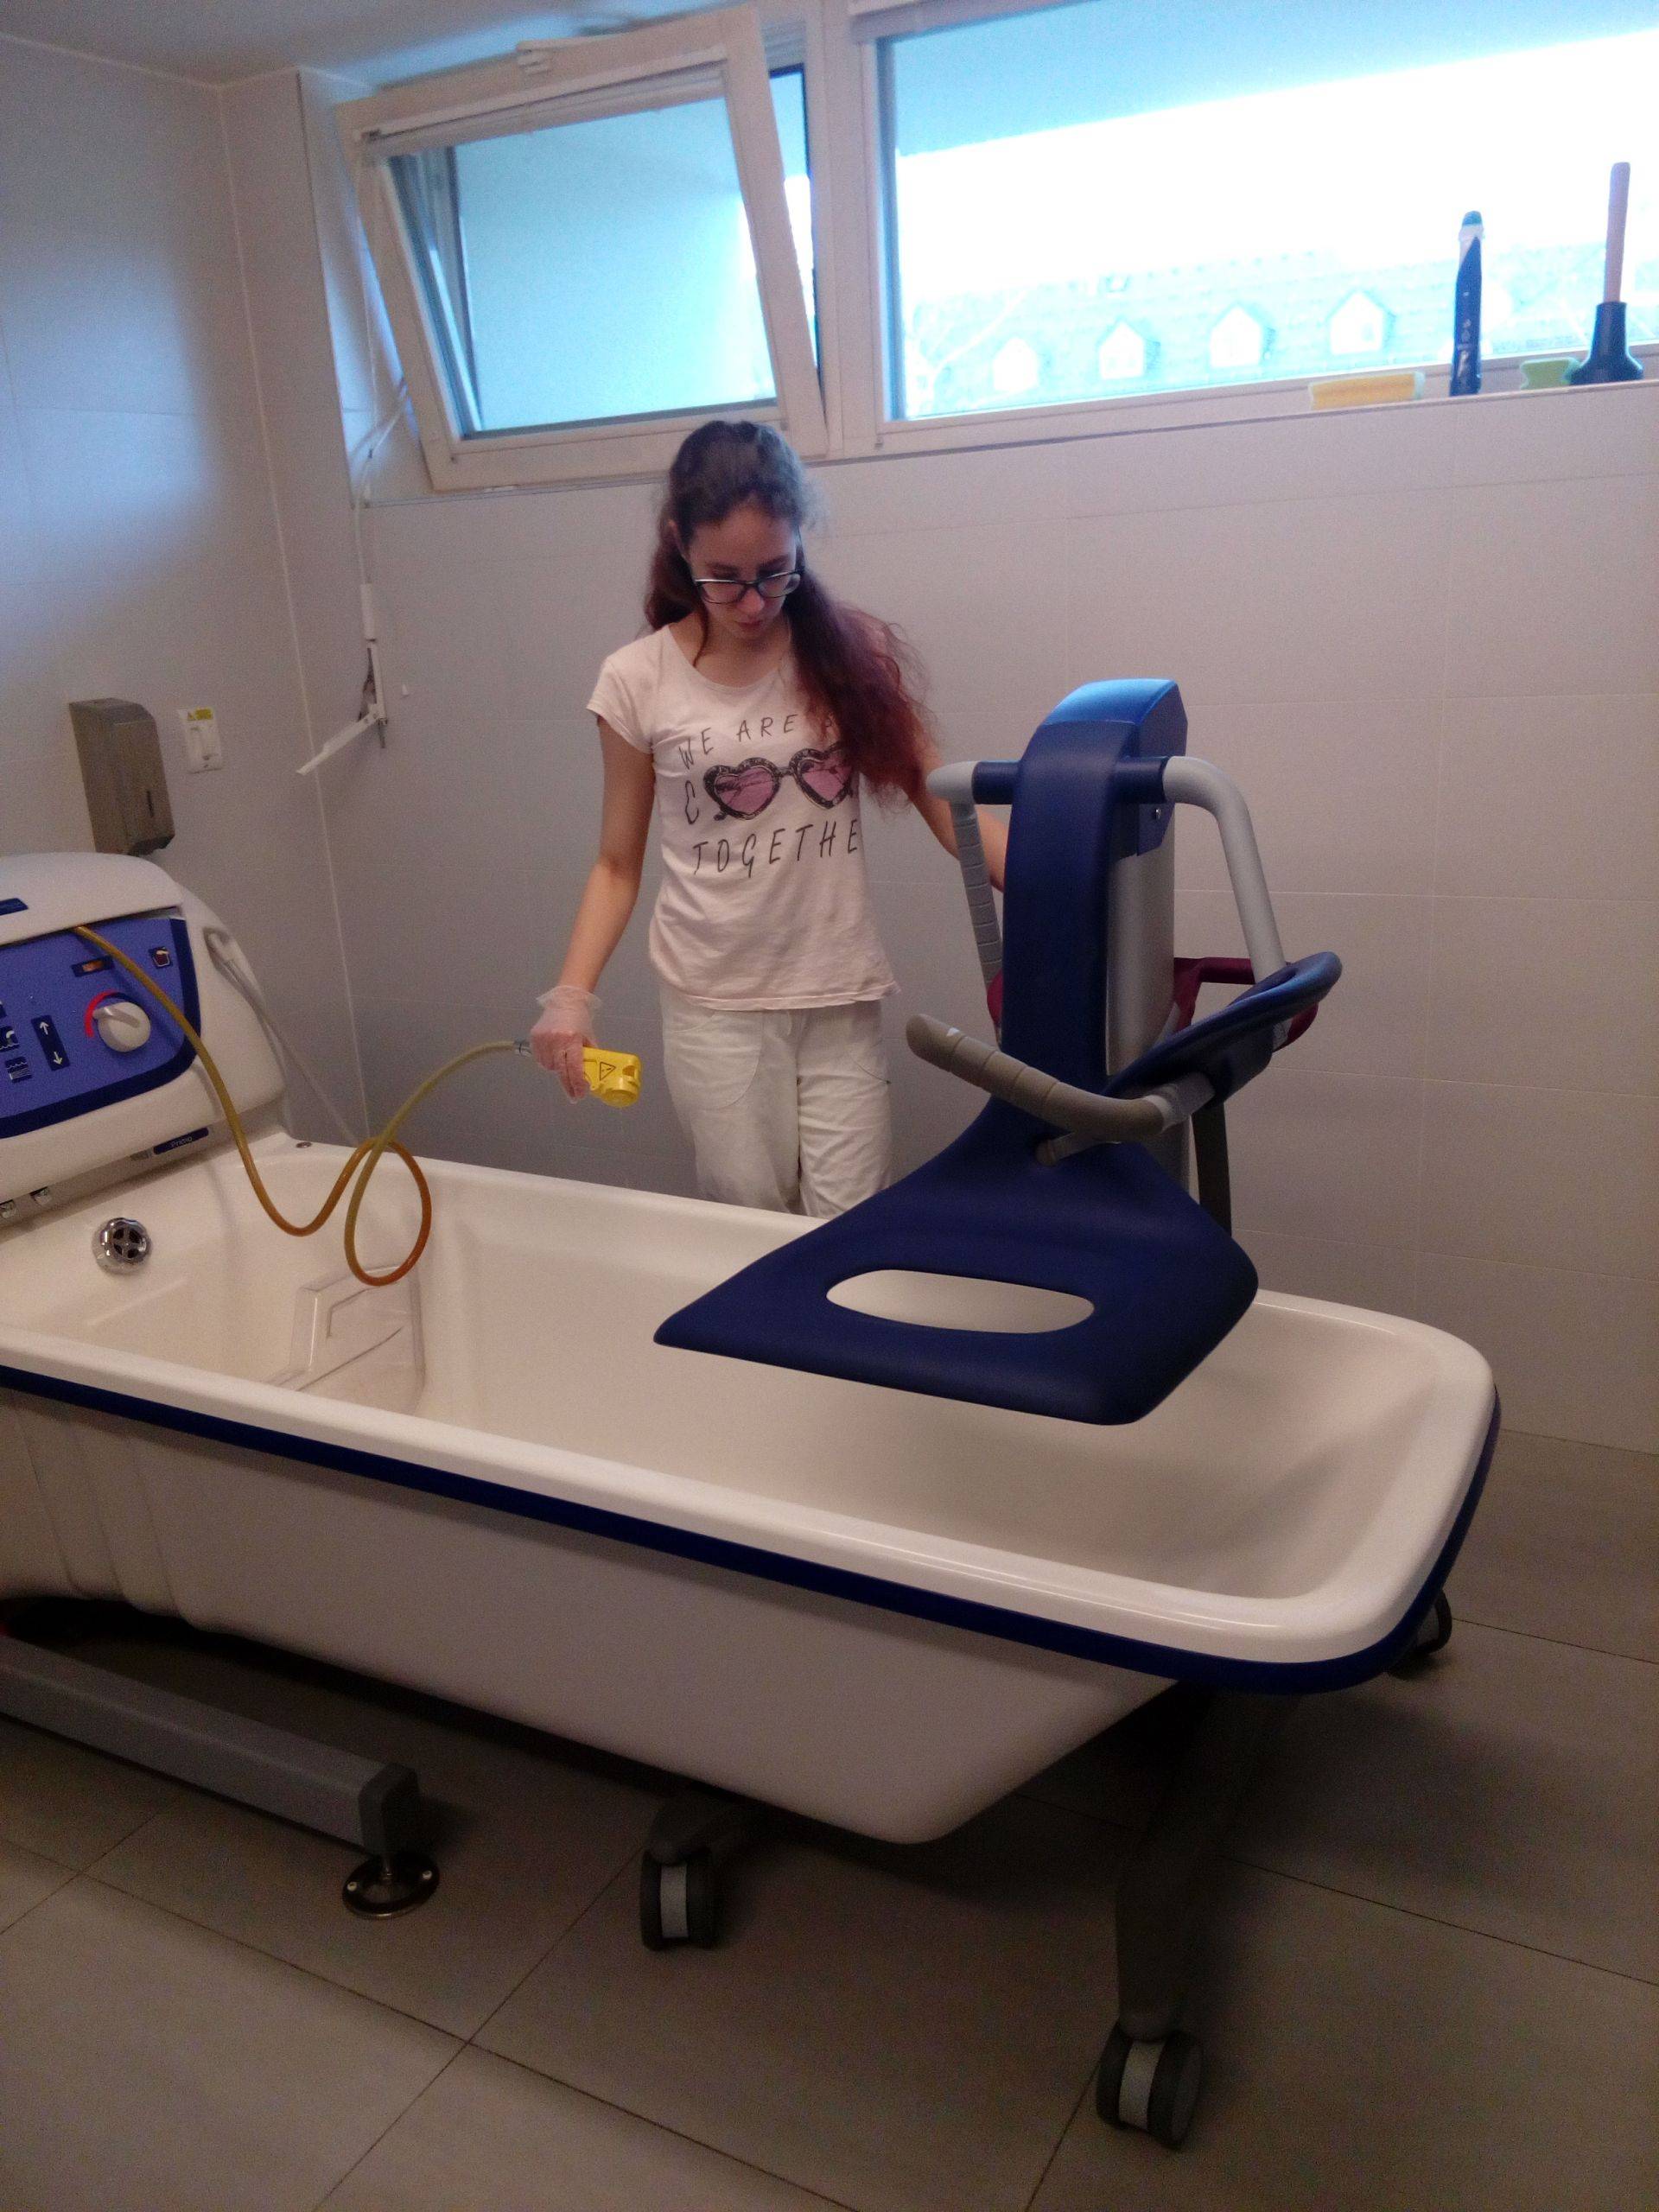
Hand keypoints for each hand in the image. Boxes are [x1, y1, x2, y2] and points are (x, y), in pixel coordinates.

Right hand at [529, 984, 598, 1100]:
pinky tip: (553, 1056)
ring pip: (549, 1066)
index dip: (577, 1084)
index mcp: (572, 1039)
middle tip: (573, 1094)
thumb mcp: (589, 1038)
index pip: (574, 1068)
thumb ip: (589, 1056)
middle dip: (567, 1085)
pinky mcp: (534, 1037)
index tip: (579, 1095)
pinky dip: (547, 1061)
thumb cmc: (580, 1021)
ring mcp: (543, 1038)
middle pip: (561, 1071)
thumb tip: (591, 1077)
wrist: (565, 1001)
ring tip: (563, 1063)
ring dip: (556, 1070)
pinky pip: (539, 1058)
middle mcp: (556, 1039)